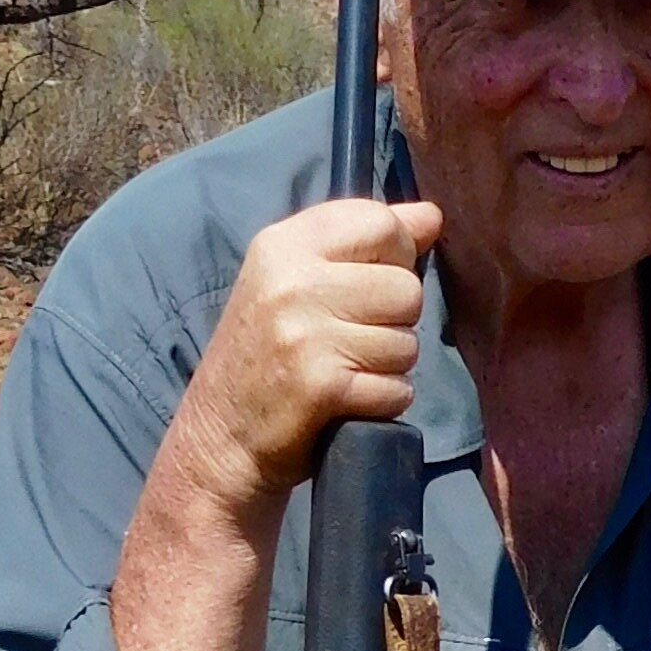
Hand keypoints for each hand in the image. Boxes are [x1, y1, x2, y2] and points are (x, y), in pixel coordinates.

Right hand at [171, 197, 443, 511]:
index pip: (380, 222)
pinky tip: (347, 400)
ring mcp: (307, 334)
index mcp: (283, 245)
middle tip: (353, 339)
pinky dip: (383, 402)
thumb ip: (362, 243)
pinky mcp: (323, 385)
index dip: (396, 256)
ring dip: (389, 366)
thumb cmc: (265, 353)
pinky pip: (397, 388)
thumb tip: (431, 215)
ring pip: (407, 342)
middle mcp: (293, 282)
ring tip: (345, 369)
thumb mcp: (295, 280)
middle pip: (406, 287)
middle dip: (396, 320)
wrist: (219, 435)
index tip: (370, 283)